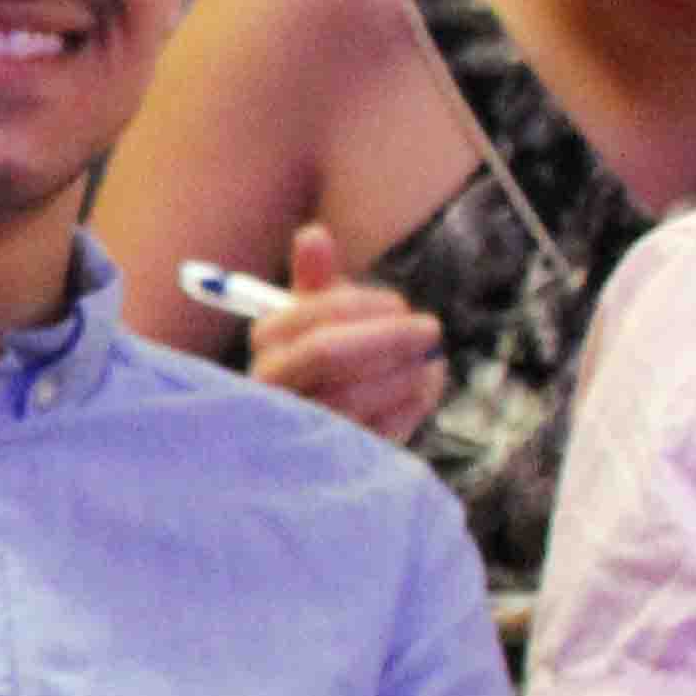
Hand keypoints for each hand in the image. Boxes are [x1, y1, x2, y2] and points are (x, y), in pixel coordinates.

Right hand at [242, 224, 445, 442]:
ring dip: (404, 374)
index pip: (308, 316)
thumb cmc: (322, 366)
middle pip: (326, 352)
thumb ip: (316, 281)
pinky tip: (420, 392)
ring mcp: (295, 428)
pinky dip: (408, 409)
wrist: (318, 441)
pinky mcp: (328, 461)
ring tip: (430, 365)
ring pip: (353, 395)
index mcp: (266, 345)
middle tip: (430, 328)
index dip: (363, 305)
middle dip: (387, 336)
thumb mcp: (317, 320)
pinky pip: (375, 432)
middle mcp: (268, 387)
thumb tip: (313, 234)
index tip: (401, 304)